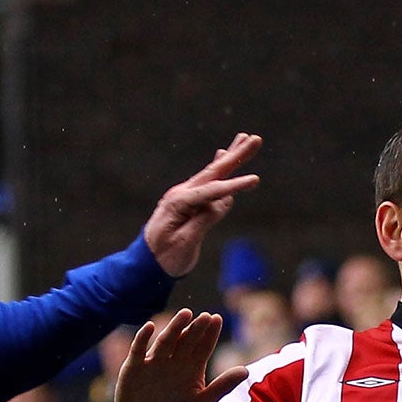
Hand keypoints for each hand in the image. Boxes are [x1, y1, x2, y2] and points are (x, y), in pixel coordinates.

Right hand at [112, 310, 246, 401]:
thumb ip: (222, 387)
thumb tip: (246, 371)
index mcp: (192, 366)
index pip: (203, 346)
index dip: (210, 333)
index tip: (217, 319)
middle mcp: (174, 359)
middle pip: (186, 340)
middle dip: (196, 328)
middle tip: (205, 316)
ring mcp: (154, 361)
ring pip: (166, 341)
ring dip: (174, 328)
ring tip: (185, 315)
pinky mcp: (134, 367)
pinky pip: (138, 350)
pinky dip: (142, 338)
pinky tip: (150, 326)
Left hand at [143, 134, 261, 277]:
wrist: (146, 263)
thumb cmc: (165, 257)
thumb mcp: (185, 243)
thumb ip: (204, 220)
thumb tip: (225, 201)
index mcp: (178, 204)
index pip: (212, 192)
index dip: (235, 186)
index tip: (256, 180)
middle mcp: (181, 194)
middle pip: (214, 172)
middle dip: (236, 155)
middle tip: (255, 138)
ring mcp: (184, 195)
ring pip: (213, 173)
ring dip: (231, 155)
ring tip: (245, 137)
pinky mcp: (188, 201)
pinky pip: (208, 182)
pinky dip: (218, 167)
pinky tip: (223, 153)